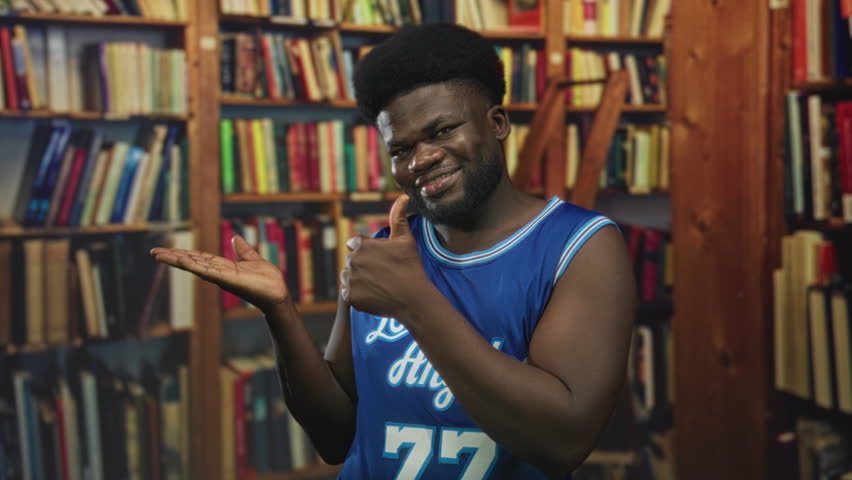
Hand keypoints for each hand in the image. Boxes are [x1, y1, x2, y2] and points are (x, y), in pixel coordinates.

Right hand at [150, 235, 288, 313]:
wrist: (277, 292)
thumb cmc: (267, 279)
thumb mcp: (253, 259)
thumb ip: (243, 250)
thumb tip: (235, 238)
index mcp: (223, 267)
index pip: (200, 258)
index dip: (184, 254)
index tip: (169, 250)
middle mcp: (218, 272)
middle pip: (192, 262)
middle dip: (174, 257)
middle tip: (155, 252)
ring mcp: (220, 276)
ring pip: (194, 266)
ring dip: (177, 260)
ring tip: (159, 255)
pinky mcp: (225, 279)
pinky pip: (206, 271)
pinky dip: (192, 265)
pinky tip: (179, 260)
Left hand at [341, 194, 428, 318]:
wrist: (413, 298)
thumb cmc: (411, 266)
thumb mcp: (406, 239)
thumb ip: (398, 217)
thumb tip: (403, 197)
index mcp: (361, 245)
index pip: (354, 244)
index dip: (368, 251)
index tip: (381, 259)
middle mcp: (352, 261)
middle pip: (351, 261)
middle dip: (363, 265)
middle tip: (382, 274)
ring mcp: (350, 280)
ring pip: (348, 277)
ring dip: (358, 280)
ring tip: (378, 285)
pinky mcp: (350, 297)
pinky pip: (349, 294)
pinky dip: (358, 295)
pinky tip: (374, 295)